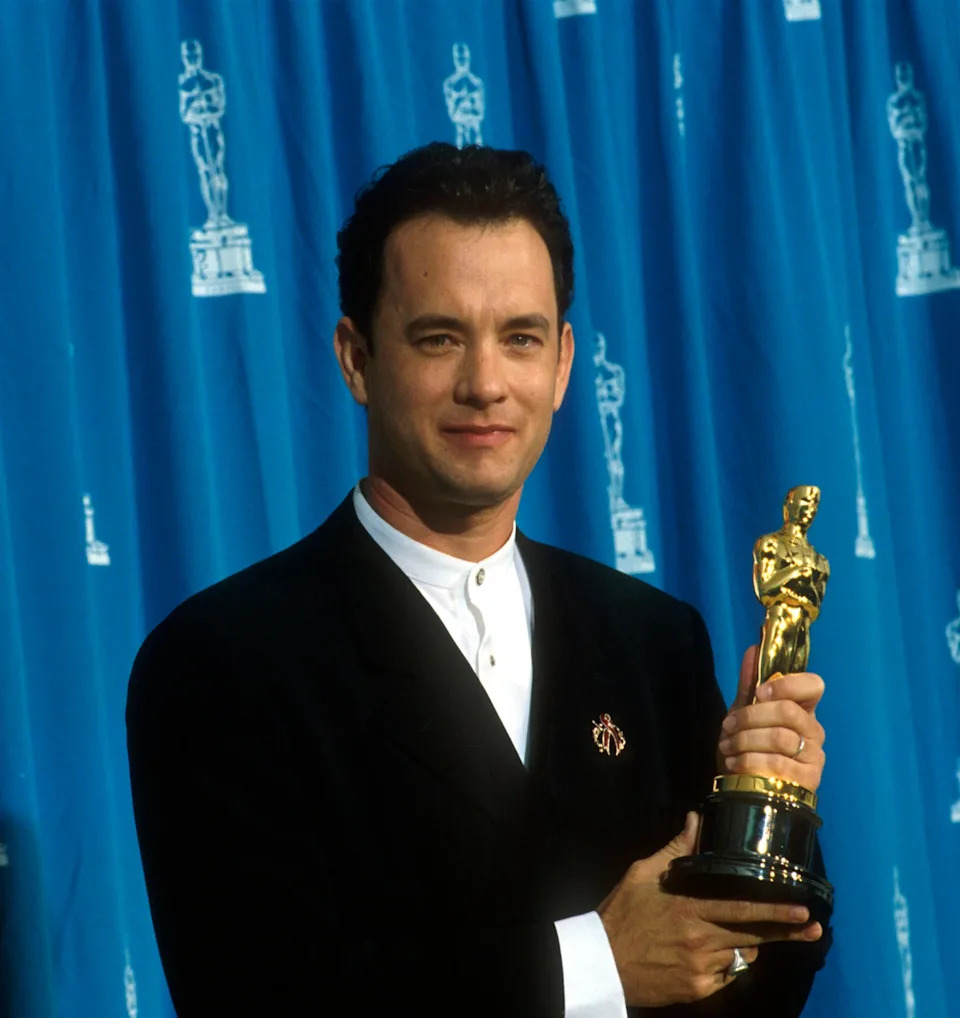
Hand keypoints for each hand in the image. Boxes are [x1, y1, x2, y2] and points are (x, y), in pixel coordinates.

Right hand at [598, 813, 822, 1006]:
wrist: (601, 962)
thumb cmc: (622, 913)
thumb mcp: (643, 874)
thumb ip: (676, 849)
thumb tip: (697, 818)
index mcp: (690, 909)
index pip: (743, 910)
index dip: (776, 912)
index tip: (803, 909)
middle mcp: (701, 941)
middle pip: (753, 937)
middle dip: (786, 932)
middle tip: (813, 928)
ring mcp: (702, 970)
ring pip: (739, 956)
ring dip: (743, 945)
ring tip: (728, 934)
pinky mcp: (698, 991)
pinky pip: (724, 975)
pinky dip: (723, 964)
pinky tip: (706, 955)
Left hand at [718, 645, 825, 790]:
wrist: (744, 787)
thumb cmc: (748, 745)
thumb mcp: (743, 713)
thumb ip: (749, 683)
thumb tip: (753, 649)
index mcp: (802, 709)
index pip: (814, 685)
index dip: (787, 684)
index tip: (759, 692)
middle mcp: (814, 731)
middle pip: (787, 711)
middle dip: (750, 717)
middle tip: (727, 726)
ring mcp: (814, 757)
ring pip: (780, 737)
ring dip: (745, 740)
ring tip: (727, 746)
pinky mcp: (808, 781)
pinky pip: (777, 764)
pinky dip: (749, 761)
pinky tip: (734, 763)